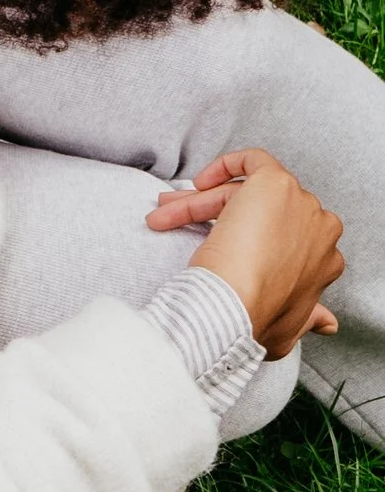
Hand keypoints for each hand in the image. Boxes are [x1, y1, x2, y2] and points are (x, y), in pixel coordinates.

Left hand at [151, 147, 343, 353]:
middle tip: (174, 222)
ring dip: (202, 202)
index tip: (216, 253)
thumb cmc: (252, 320)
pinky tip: (197, 184)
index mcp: (323, 262)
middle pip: (262, 215)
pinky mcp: (276, 182)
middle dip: (213, 217)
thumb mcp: (286, 331)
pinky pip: (254, 160)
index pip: (284, 242)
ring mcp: (300, 203)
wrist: (235, 305)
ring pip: (246, 192)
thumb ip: (308, 321)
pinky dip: (226, 166)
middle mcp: (318, 229)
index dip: (249, 245)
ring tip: (165, 213)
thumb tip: (327, 323)